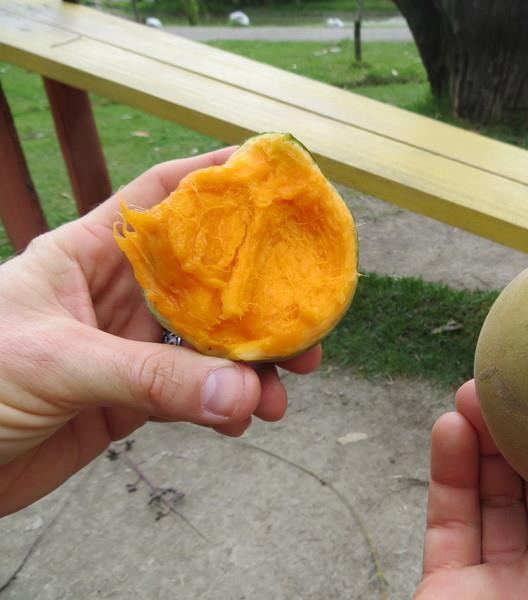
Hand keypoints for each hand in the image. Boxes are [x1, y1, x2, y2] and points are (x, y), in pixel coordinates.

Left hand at [0, 147, 320, 515]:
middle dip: (256, 295)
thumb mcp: (55, 363)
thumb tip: (242, 392)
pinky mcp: (130, 401)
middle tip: (304, 317)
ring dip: (249, 364)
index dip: (213, 182)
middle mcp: (114, 296)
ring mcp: (126, 349)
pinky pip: (192, 395)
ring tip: (282, 389)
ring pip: (206, 345)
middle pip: (203, 278)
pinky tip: (242, 419)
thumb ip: (150, 377)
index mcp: (87, 255)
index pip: (159, 200)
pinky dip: (224, 407)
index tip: (269, 179)